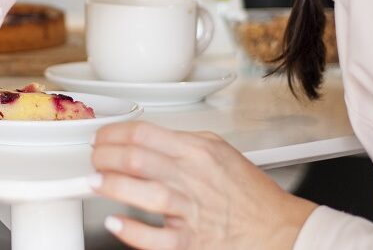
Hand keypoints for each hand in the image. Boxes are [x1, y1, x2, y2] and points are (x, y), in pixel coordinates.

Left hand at [91, 121, 316, 249]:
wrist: (280, 230)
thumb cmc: (251, 195)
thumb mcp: (221, 152)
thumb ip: (185, 142)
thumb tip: (149, 139)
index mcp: (197, 152)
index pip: (144, 133)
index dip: (113, 134)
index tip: (101, 138)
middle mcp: (192, 178)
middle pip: (136, 159)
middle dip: (104, 156)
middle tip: (93, 159)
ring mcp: (191, 211)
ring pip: (143, 193)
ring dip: (111, 186)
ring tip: (93, 182)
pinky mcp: (192, 242)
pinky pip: (155, 237)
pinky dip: (132, 230)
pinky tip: (116, 222)